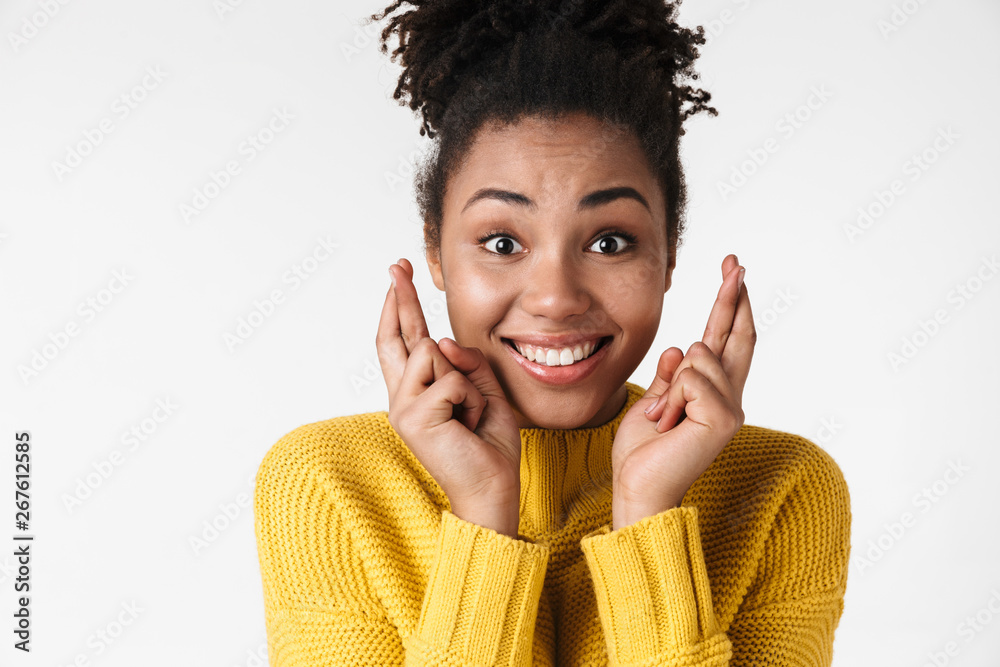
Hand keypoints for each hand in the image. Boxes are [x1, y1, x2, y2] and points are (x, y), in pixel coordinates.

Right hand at [377, 258, 520, 535]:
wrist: (492, 489)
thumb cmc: (489, 446)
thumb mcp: (486, 392)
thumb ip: (467, 364)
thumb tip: (445, 341)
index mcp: (417, 392)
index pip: (402, 342)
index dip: (399, 308)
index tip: (399, 277)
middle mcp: (402, 398)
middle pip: (397, 336)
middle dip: (401, 298)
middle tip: (398, 264)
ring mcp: (404, 408)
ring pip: (432, 353)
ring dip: (466, 381)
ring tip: (471, 414)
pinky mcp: (414, 417)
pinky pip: (451, 380)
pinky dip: (472, 398)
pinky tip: (471, 424)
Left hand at [611, 254, 754, 529]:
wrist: (638, 487)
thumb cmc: (643, 452)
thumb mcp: (654, 401)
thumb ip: (671, 376)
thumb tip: (680, 346)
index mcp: (712, 393)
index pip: (726, 340)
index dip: (731, 306)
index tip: (734, 272)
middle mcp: (729, 398)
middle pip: (735, 335)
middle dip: (733, 296)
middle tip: (734, 261)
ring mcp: (729, 408)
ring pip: (699, 354)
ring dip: (670, 384)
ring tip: (663, 418)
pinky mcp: (722, 418)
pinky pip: (691, 376)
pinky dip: (671, 396)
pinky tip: (668, 422)